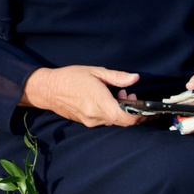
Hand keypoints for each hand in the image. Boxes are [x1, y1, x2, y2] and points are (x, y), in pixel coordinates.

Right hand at [22, 64, 142, 126]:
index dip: (139, 116)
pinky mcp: (87, 122)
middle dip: (133, 110)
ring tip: (119, 93)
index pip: (125, 118)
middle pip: (123, 121)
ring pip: (114, 121)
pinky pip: (105, 120)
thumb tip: (135, 78)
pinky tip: (109, 100)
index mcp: (99, 102)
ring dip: (122, 110)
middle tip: (131, 94)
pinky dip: (112, 112)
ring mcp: (90, 121)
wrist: (47, 89)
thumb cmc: (70, 77)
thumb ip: (117, 77)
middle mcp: (95, 116)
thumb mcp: (96, 72)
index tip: (147, 108)